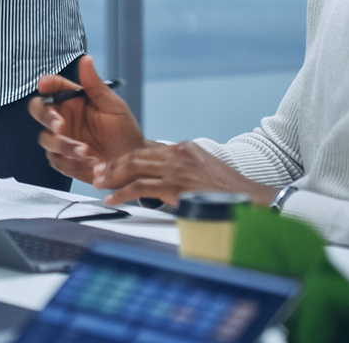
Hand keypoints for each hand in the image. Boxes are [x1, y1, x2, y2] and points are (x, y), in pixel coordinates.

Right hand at [28, 56, 147, 183]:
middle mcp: (64, 118)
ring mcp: (62, 140)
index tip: (45, 85)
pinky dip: (69, 162)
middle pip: (38, 110)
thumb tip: (86, 59)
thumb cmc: (125, 133)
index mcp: (74, 101)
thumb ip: (95, 85)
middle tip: (60, 125)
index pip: (53, 87)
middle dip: (46, 117)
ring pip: (45, 139)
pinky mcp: (64, 160)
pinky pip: (55, 160)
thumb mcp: (113, 107)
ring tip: (85, 151)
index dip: (46, 84)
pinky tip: (87, 163)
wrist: (131, 166)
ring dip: (62, 145)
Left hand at [89, 142, 276, 208]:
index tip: (111, 164)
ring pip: (134, 168)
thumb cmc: (230, 191)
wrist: (252, 200)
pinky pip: (141, 187)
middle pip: (136, 155)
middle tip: (97, 172)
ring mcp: (177, 169)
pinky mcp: (177, 186)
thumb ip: (183, 168)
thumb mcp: (205, 170)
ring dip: (112, 177)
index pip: (147, 149)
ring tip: (98, 184)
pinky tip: (112, 198)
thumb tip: (162, 177)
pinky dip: (123, 192)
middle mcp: (179, 154)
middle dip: (112, 165)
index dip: (125, 157)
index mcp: (186, 148)